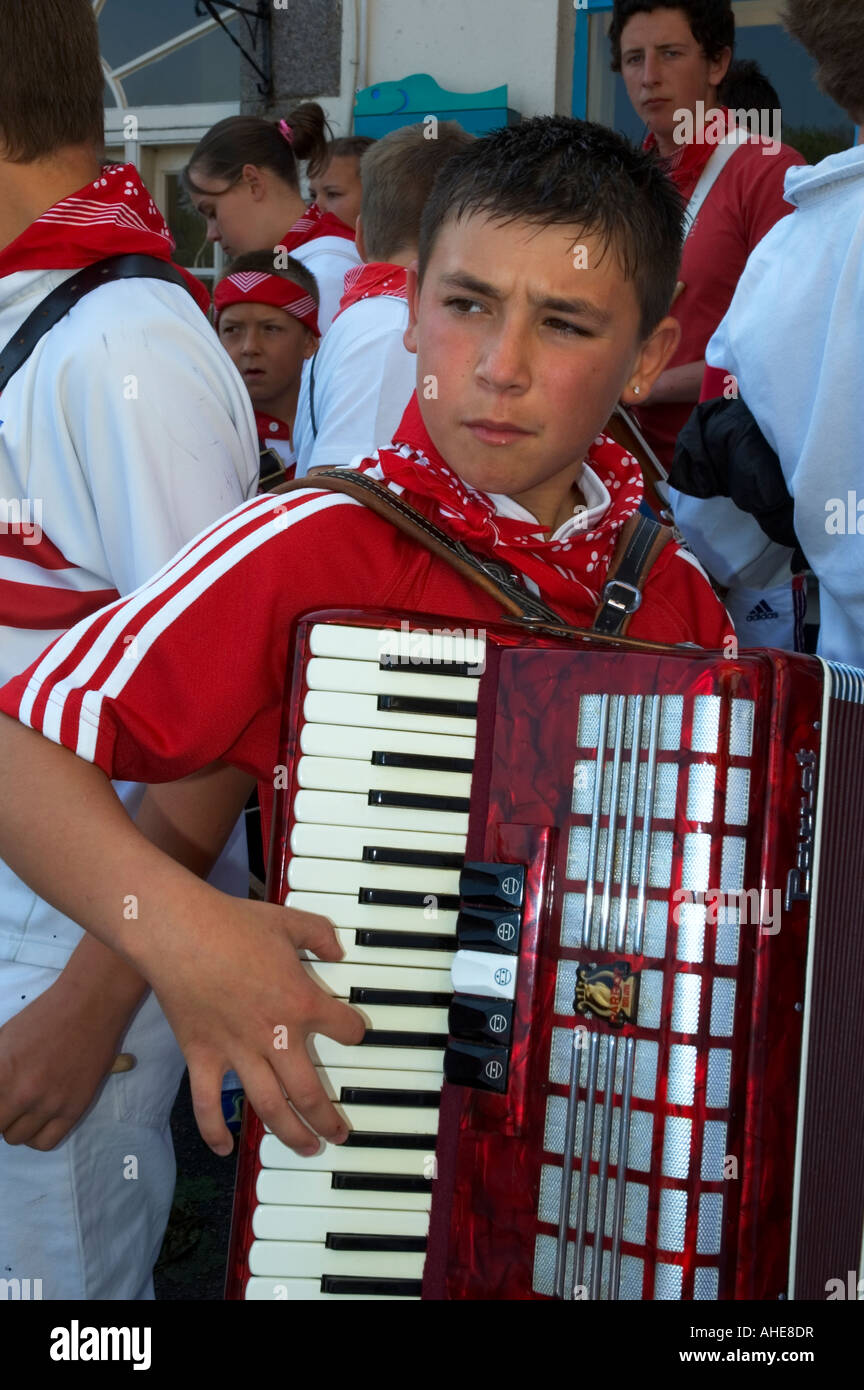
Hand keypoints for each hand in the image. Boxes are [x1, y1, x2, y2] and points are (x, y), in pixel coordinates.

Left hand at [0, 977, 129, 1150]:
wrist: (91, 1004)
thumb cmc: (46, 1015)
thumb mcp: (4, 1038)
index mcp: (0, 1071)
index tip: (1, 1097)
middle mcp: (20, 1093)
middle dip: (1, 1114)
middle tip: (8, 1101)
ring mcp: (48, 1103)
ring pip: (17, 1137)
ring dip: (16, 1124)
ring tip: (24, 1106)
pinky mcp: (73, 1109)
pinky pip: (44, 1142)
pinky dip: (36, 1136)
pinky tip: (38, 1118)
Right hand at [139, 892, 364, 1157]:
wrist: (180, 932)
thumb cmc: (234, 924)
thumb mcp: (289, 920)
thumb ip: (319, 935)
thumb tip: (337, 950)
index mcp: (301, 1002)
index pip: (344, 1028)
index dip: (356, 1031)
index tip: (356, 1035)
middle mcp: (274, 1036)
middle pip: (309, 1092)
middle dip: (328, 1119)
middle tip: (340, 1135)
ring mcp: (237, 1052)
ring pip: (270, 1107)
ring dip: (291, 1134)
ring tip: (307, 1149)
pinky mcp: (203, 1056)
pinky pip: (208, 1104)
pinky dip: (215, 1130)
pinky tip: (225, 1148)